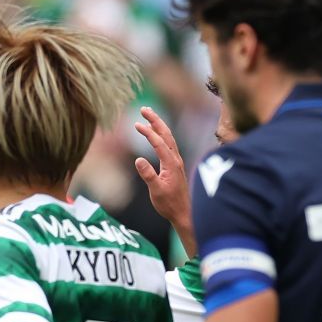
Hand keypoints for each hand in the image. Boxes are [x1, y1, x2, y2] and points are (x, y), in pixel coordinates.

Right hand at [133, 106, 192, 249]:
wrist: (184, 212)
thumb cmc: (170, 204)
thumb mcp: (156, 191)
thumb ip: (148, 175)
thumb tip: (138, 159)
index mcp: (171, 163)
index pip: (158, 142)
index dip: (148, 132)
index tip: (136, 124)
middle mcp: (176, 159)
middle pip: (166, 134)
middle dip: (155, 120)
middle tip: (144, 109)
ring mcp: (177, 161)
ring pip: (169, 138)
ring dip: (159, 126)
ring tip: (149, 117)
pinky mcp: (176, 165)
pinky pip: (169, 145)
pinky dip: (162, 135)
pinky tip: (157, 135)